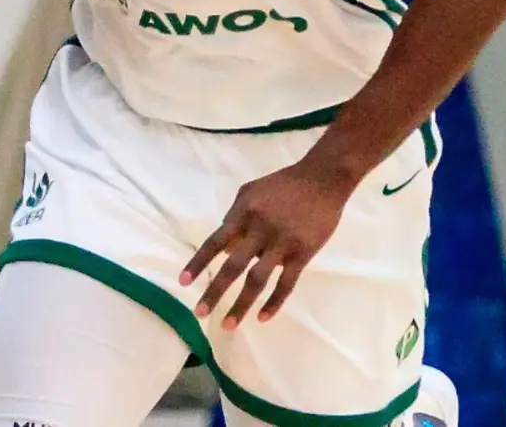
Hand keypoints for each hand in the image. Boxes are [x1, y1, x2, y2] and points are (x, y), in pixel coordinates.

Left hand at [179, 160, 348, 329]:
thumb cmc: (283, 184)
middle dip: (214, 291)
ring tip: (227, 325)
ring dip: (241, 305)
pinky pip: (286, 284)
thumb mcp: (251, 191)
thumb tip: (222, 246)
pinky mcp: (302, 254)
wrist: (322, 179)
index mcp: (245, 213)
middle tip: (199, 313)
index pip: (215, 241)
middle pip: (233, 266)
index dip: (198, 262)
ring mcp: (282, 244)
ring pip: (257, 280)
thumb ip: (235, 215)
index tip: (183, 282)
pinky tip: (262, 318)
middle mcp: (259, 230)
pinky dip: (273, 303)